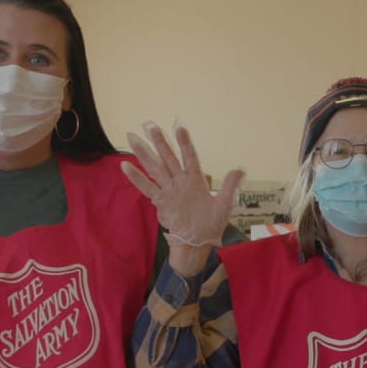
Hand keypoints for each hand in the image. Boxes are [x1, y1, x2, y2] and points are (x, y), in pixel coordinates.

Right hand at [122, 121, 243, 255]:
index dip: (185, 143)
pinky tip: (125, 166)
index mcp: (196, 180)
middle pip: (168, 157)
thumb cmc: (210, 224)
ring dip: (144, 153)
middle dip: (159, 141)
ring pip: (155, 168)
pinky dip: (136, 178)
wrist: (198, 243)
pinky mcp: (161, 202)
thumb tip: (241, 168)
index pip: (189, 157)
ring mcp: (169, 190)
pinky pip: (147, 188)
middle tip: (149, 124)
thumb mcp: (224, 204)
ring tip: (132, 137)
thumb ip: (229, 185)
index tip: (179, 127)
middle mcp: (180, 181)